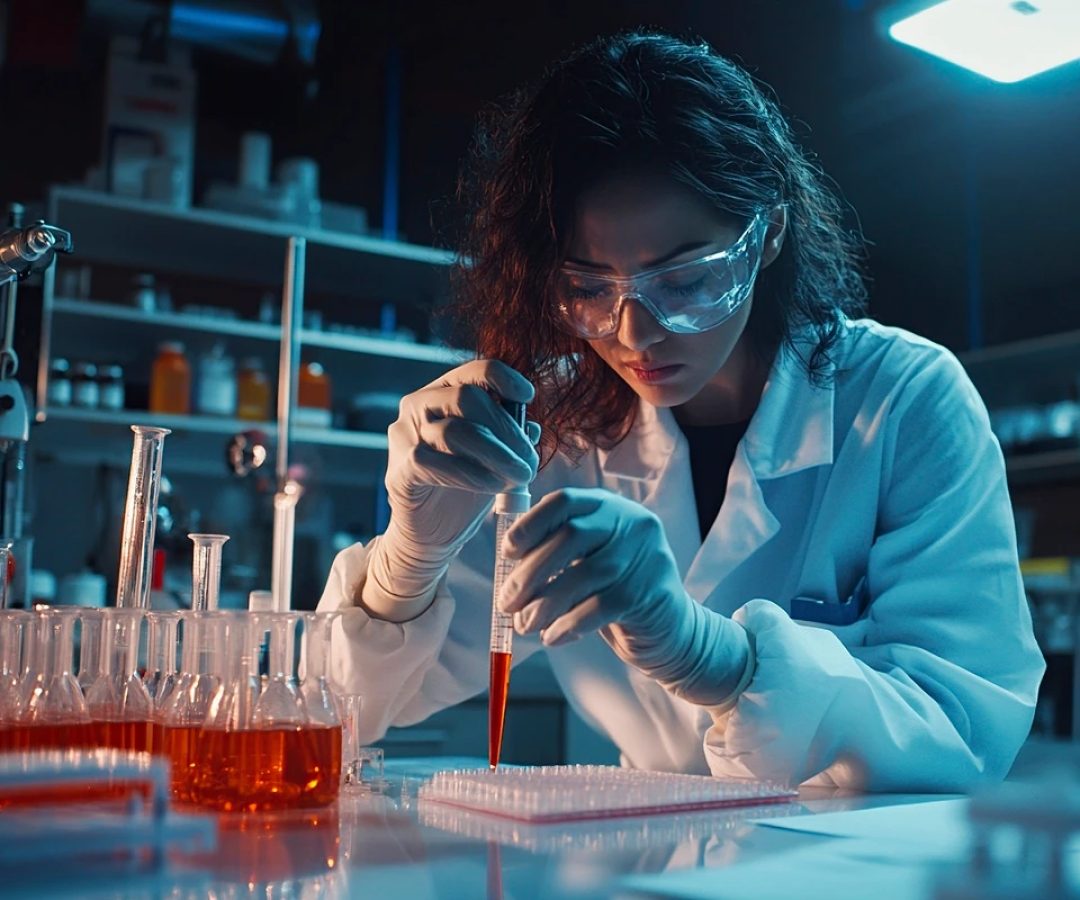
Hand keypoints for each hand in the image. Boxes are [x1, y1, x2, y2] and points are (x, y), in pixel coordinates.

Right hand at [385, 359, 537, 549]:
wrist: (432, 533)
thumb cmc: (465, 487)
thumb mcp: (495, 457)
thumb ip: (509, 438)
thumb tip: (531, 427)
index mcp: (444, 393)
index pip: (475, 371)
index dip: (504, 378)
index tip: (527, 397)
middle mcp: (418, 406)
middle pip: (466, 398)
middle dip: (506, 429)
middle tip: (530, 460)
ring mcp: (404, 436)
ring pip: (453, 431)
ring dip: (495, 455)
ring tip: (518, 477)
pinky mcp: (398, 470)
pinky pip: (434, 463)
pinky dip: (471, 475)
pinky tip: (492, 488)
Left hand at [499, 488, 751, 705]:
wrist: (672, 632)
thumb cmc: (618, 593)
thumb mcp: (592, 560)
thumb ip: (558, 552)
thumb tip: (507, 565)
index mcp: (611, 508)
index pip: (565, 501)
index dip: (530, 524)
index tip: (507, 553)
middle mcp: (632, 524)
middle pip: (571, 537)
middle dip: (531, 572)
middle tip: (507, 601)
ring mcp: (646, 557)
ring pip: (583, 575)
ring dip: (544, 604)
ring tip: (524, 624)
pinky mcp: (650, 594)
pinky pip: (598, 608)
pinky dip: (568, 625)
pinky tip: (553, 636)